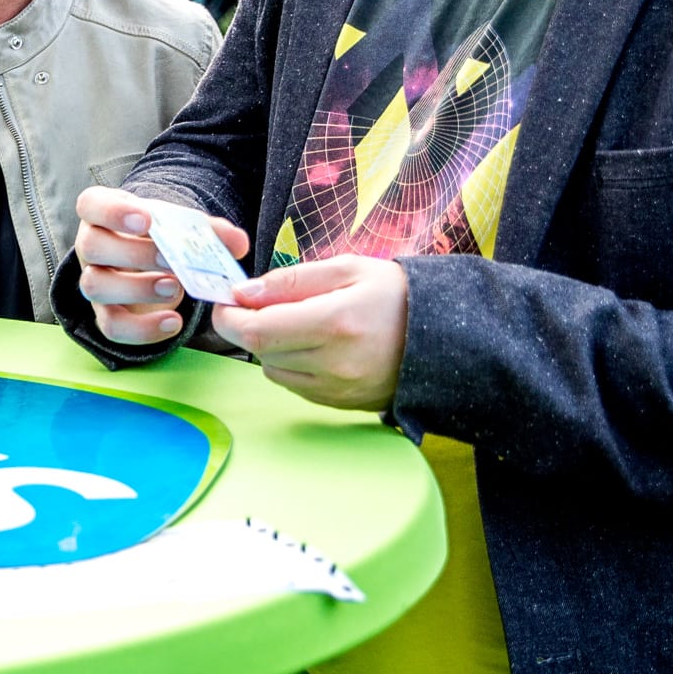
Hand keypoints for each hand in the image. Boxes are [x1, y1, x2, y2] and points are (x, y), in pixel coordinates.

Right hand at [71, 186, 249, 349]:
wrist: (153, 263)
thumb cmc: (161, 236)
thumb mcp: (181, 225)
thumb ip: (209, 230)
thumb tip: (238, 243)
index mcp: (103, 212)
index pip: (91, 204)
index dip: (113, 211)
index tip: (145, 220)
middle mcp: (90, 245)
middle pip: (92, 247)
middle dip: (133, 254)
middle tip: (170, 259)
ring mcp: (94, 280)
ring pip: (95, 286)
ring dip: (136, 289)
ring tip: (174, 289)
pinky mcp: (105, 314)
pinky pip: (112, 326)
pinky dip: (143, 329)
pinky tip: (173, 322)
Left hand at [209, 255, 410, 411]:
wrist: (446, 338)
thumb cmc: (396, 295)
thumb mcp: (347, 268)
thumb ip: (290, 280)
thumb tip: (244, 292)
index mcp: (335, 323)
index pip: (257, 330)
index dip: (230, 317)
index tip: (226, 301)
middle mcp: (334, 364)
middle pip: (260, 352)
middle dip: (247, 327)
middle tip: (256, 305)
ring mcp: (337, 390)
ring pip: (274, 370)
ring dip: (270, 346)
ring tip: (296, 322)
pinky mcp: (340, 405)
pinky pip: (295, 385)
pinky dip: (292, 364)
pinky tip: (314, 344)